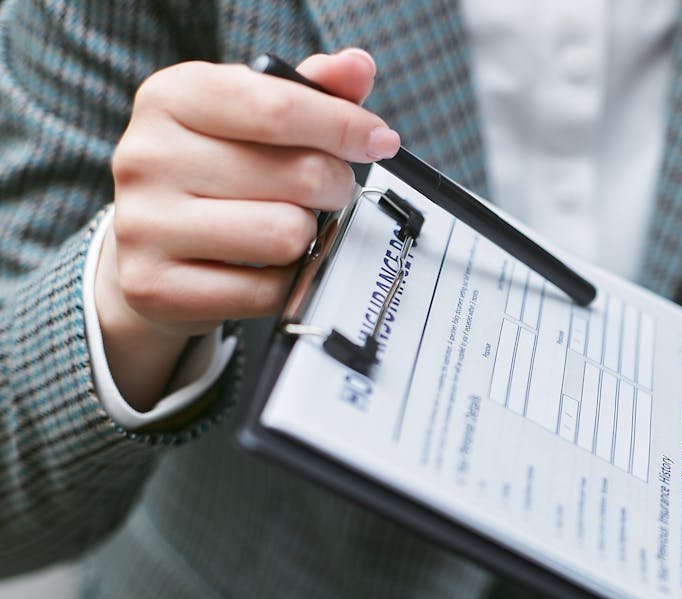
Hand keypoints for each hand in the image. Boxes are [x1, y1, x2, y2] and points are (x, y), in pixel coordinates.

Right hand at [96, 49, 400, 409]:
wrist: (147, 252)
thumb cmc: (212, 173)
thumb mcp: (250, 117)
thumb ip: (306, 90)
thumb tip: (357, 67)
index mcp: (170, 97)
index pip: (279, 107)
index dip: (344, 126)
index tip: (379, 140)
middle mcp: (147, 156)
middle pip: (299, 176)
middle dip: (333, 187)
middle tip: (324, 192)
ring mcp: (146, 224)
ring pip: (287, 235)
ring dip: (307, 238)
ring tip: (288, 228)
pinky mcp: (157, 286)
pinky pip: (270, 291)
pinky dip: (288, 284)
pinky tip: (269, 269)